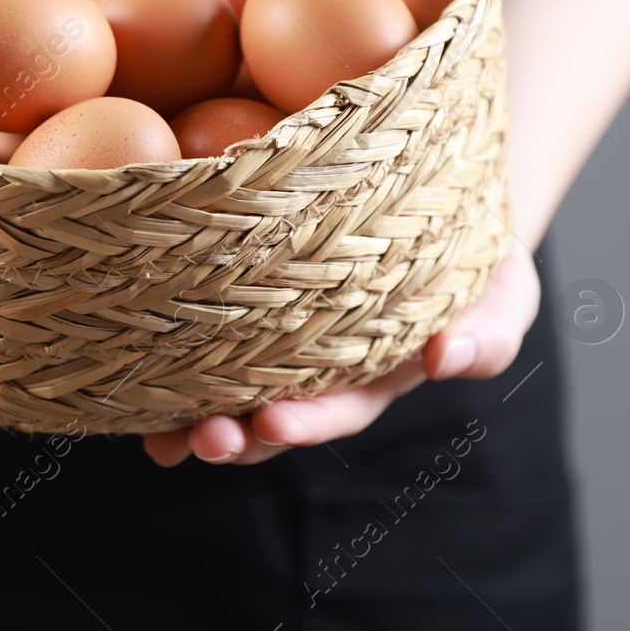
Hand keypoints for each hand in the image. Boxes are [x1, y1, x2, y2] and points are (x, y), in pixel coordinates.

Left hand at [141, 243, 540, 466]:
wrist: (435, 191)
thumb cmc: (473, 247)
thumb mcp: (503, 287)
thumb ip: (488, 330)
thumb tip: (447, 359)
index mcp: (376, 373)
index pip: (340, 407)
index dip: (306, 421)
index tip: (272, 422)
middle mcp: (318, 369)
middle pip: (273, 414)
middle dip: (238, 435)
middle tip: (206, 439)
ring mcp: (274, 341)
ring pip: (227, 390)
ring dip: (193, 419)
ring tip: (165, 437)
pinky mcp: (237, 301)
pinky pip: (195, 339)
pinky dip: (161, 365)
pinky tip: (126, 383)